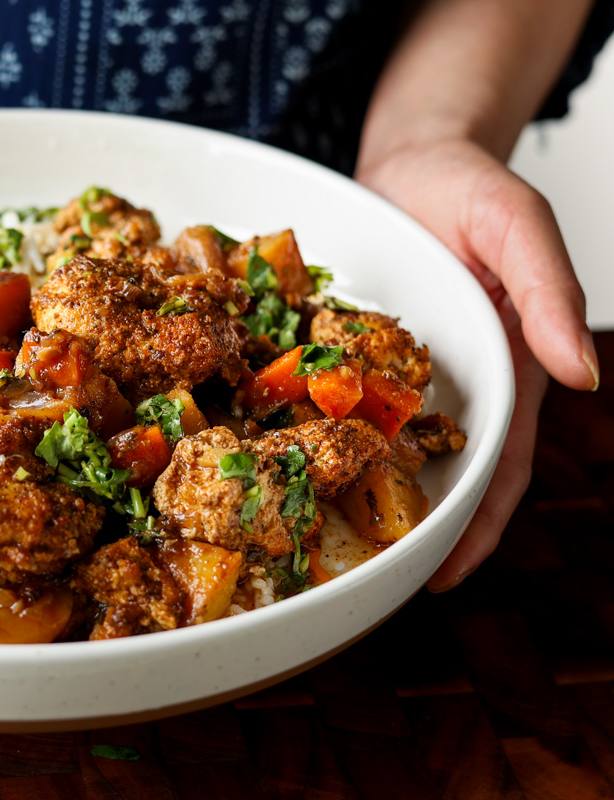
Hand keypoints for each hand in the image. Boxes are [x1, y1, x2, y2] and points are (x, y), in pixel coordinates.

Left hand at [355, 137, 598, 590]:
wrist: (407, 155)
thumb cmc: (470, 185)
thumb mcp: (516, 224)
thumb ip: (546, 289)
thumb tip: (582, 372)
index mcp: (499, 370)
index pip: (495, 466)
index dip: (476, 525)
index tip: (443, 577)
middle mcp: (443, 383)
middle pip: (430, 473)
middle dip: (405, 530)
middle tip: (363, 586)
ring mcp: (390, 372)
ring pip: (374, 448)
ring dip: (351, 494)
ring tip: (313, 545)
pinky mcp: (342, 351)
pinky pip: (327, 403)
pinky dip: (312, 436)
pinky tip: (278, 464)